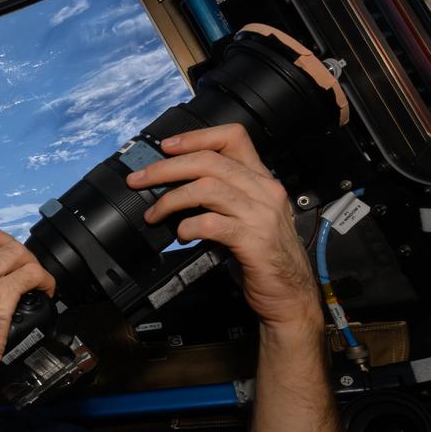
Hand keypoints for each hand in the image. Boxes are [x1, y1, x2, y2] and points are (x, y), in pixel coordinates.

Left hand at [123, 124, 319, 330]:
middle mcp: (264, 191)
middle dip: (167, 168)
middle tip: (140, 179)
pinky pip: (211, 224)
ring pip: (207, 188)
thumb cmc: (263, 257)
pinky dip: (188, 227)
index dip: (196, 137)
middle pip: (209, 161)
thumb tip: (176, 188)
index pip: (233, 138)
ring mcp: (261, 214)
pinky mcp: (254, 240)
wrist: (290, 295)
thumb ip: (221, 198)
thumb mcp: (247, 217)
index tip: (167, 146)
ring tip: (154, 213)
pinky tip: (181, 236)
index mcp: (262, 180)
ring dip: (171, 199)